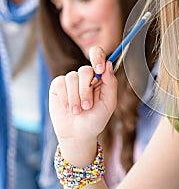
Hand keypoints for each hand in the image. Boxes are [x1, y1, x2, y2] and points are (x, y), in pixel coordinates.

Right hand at [49, 47, 116, 162]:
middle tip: (87, 106)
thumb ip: (110, 83)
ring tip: (77, 111)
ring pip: (72, 77)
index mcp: (100, 77)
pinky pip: (60, 83)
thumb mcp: (109, 103)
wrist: (78, 133)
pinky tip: (68, 107)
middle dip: (86, 90)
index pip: (98, 55)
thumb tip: (108, 64)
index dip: (98, 57)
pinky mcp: (58, 86)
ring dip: (75, 98)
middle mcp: (85, 76)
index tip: (99, 69)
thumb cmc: (96, 118)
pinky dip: (65, 97)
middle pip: (85, 70)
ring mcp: (71, 80)